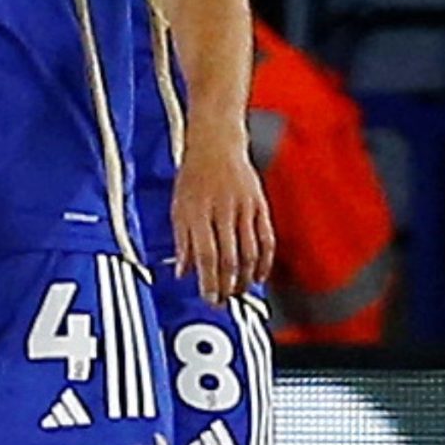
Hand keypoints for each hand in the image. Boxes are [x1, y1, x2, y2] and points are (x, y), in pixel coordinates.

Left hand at [171, 142, 275, 305]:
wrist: (216, 145)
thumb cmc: (194, 175)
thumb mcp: (177, 207)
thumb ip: (181, 241)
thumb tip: (182, 271)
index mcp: (197, 212)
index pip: (205, 255)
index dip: (208, 281)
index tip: (209, 298)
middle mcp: (222, 211)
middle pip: (229, 258)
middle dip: (227, 285)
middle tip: (225, 300)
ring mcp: (244, 209)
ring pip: (250, 253)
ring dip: (246, 278)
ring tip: (239, 291)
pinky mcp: (261, 206)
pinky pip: (267, 240)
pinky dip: (265, 262)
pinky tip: (260, 275)